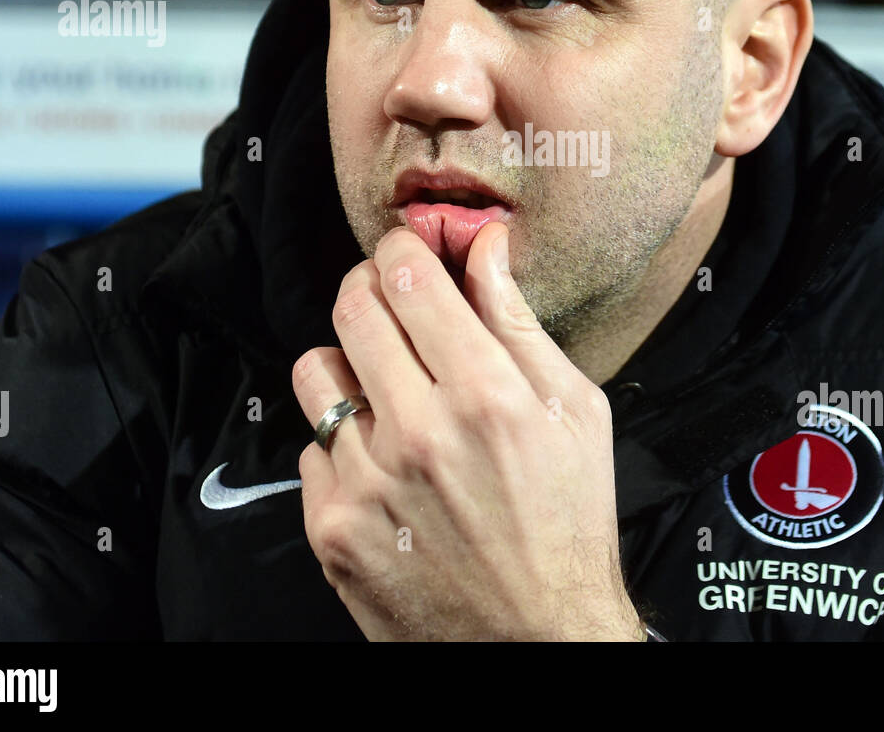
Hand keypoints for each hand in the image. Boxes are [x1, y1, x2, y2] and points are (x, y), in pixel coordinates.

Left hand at [292, 222, 641, 640]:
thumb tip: (483, 243)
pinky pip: (310, 448)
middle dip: (369, 287)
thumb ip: (518, 321)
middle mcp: (418, 433)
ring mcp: (366, 483)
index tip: (408, 251)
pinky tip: (385, 466)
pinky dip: (342, 445)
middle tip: (392, 301)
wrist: (539, 638)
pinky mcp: (332, 529)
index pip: (406, 276)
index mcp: (486, 394)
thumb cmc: (568, 519)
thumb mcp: (573, 411)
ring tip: (384, 389)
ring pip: (314, 373)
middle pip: (352, 308)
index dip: (401, 248)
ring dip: (346, 365)